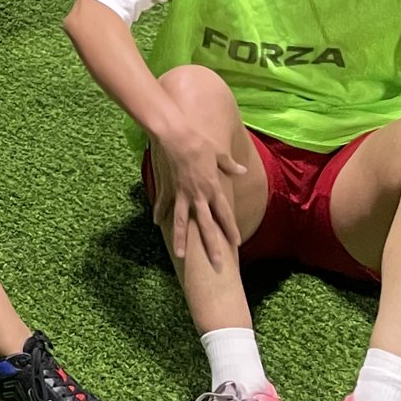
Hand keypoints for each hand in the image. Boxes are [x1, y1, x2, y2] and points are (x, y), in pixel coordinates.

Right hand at [155, 127, 252, 266]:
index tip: (237, 243)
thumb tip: (242, 171)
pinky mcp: (167, 188)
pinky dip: (160, 214)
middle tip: (217, 266)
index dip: (231, 230)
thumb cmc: (198, 142)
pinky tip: (158, 224)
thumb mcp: (218, 153)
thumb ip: (229, 165)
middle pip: (206, 227)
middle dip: (212, 247)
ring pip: (182, 223)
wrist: (173, 135)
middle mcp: (198, 196)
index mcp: (213, 188)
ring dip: (181, 240)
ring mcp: (180, 194)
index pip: (225, 214)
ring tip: (180, 257)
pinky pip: (163, 204)